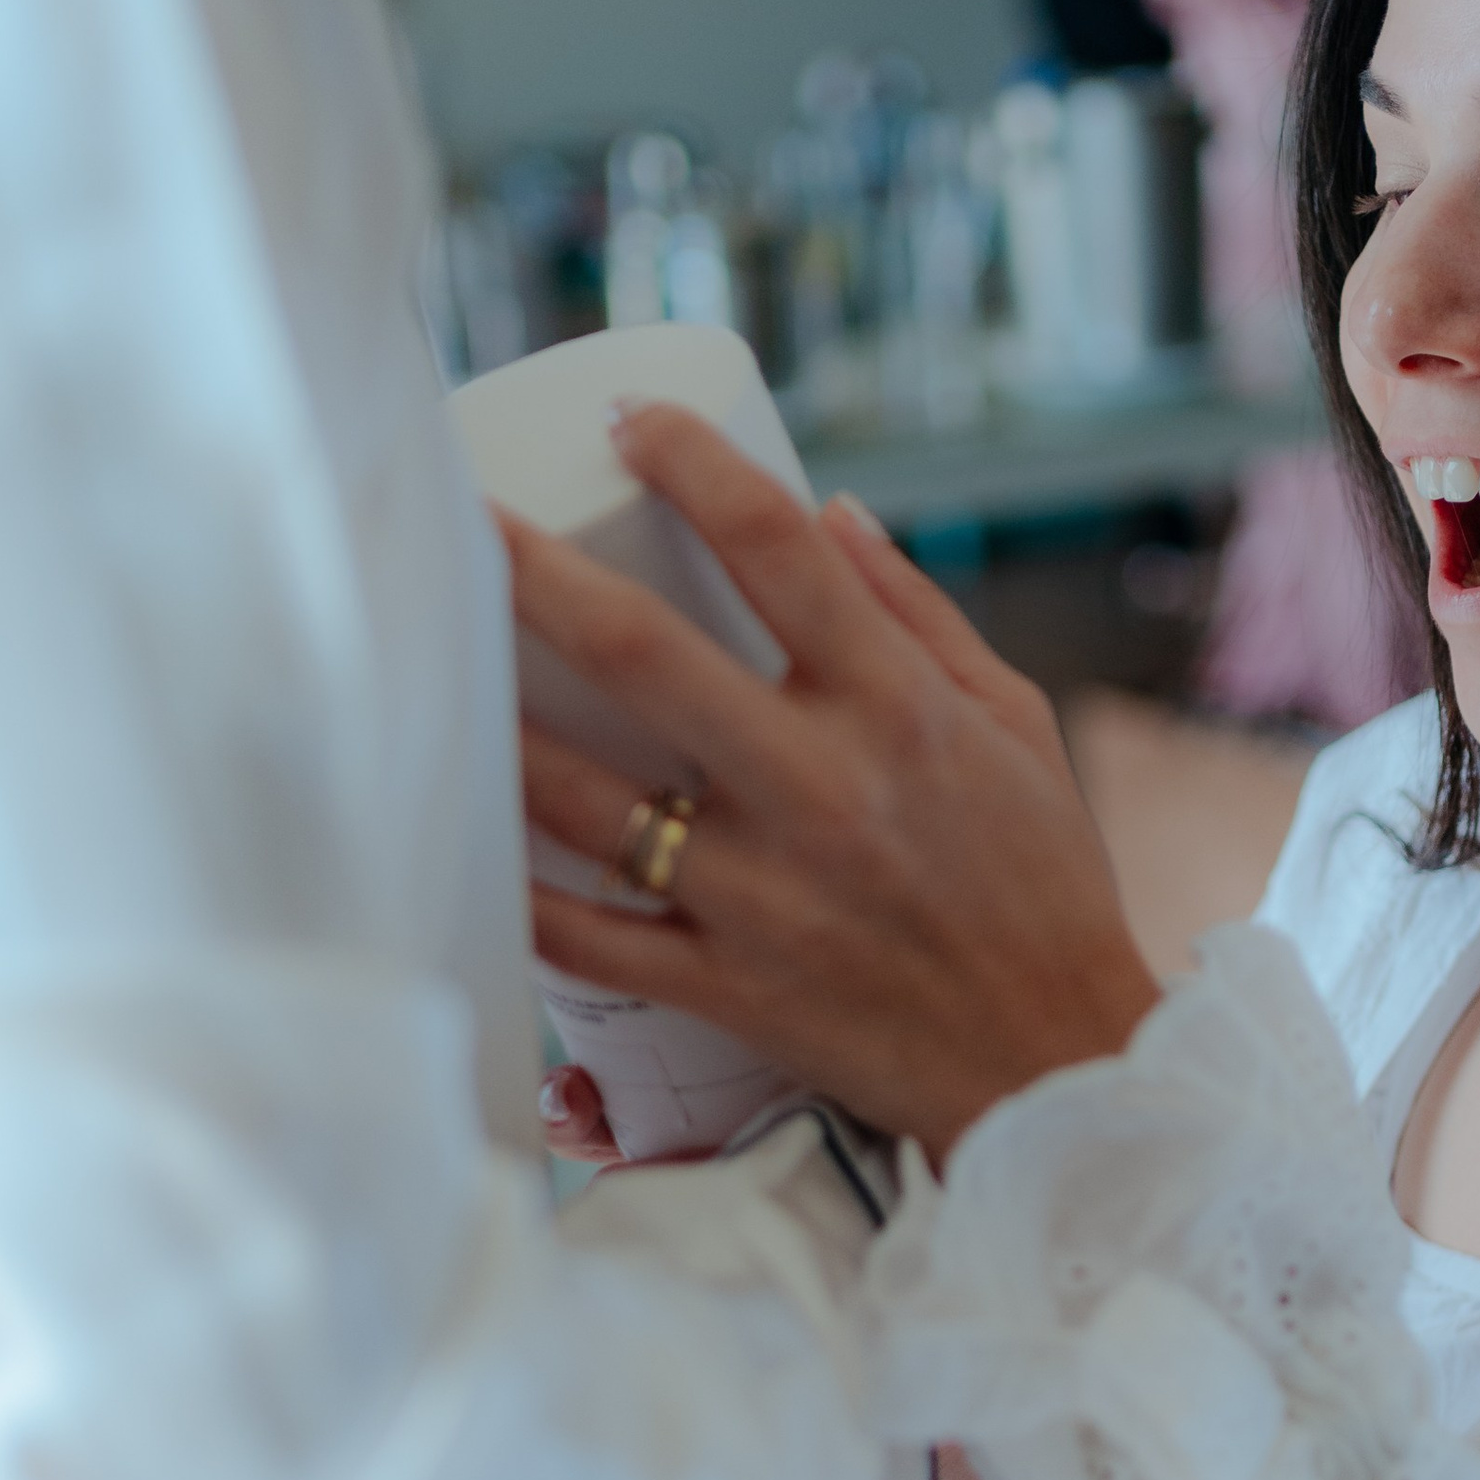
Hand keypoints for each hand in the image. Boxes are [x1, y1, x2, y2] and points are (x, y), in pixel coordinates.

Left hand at [501, 405, 1160, 1159]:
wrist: (1053, 1061)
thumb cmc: (1039, 881)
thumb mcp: (1013, 722)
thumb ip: (916, 613)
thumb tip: (827, 508)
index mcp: (899, 708)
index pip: (778, 550)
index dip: (690, 463)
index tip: (627, 417)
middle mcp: (821, 790)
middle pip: (644, 656)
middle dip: (534, 572)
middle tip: (461, 511)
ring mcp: (764, 897)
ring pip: (588, 797)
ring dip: (495, 721)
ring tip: (425, 658)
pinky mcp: (729, 989)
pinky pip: (590, 938)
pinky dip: (517, 889)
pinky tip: (459, 829)